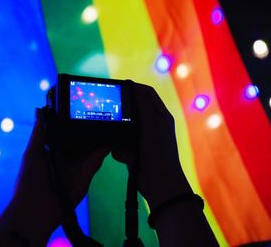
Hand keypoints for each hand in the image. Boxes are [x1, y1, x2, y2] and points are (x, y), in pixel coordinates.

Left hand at [0, 108, 108, 245]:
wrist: (34, 210)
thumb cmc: (28, 181)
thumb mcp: (32, 153)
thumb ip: (39, 133)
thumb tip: (39, 109)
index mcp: (53, 150)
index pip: (66, 133)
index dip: (72, 122)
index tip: (80, 106)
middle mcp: (67, 157)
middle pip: (81, 140)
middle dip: (88, 129)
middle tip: (98, 111)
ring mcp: (77, 167)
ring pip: (91, 149)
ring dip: (98, 138)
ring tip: (106, 121)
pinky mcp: (86, 176)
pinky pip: (96, 161)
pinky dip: (102, 151)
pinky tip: (108, 140)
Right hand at [113, 83, 217, 245]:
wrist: (160, 184)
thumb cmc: (159, 151)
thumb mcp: (151, 124)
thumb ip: (143, 104)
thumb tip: (134, 86)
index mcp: (160, 116)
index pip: (146, 93)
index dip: (133, 87)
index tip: (118, 86)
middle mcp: (152, 125)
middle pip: (133, 109)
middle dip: (123, 112)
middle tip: (110, 111)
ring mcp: (142, 139)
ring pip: (124, 127)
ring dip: (120, 133)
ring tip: (120, 140)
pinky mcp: (133, 151)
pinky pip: (120, 144)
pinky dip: (119, 149)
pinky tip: (121, 154)